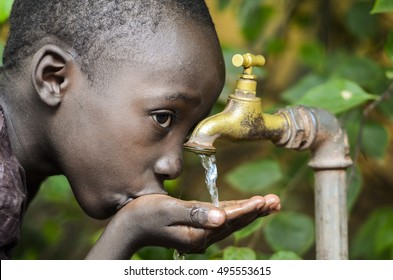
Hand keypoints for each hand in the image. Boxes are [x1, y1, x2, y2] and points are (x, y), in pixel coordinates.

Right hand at [86, 194, 279, 258]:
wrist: (128, 227)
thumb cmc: (144, 215)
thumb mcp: (167, 210)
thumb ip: (194, 213)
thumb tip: (222, 217)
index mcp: (197, 234)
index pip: (229, 219)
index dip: (248, 209)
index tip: (266, 201)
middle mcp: (202, 238)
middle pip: (235, 222)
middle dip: (256, 211)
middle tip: (276, 201)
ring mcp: (199, 236)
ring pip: (230, 222)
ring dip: (249, 212)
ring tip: (267, 203)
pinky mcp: (195, 230)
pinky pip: (220, 221)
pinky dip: (235, 213)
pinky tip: (243, 207)